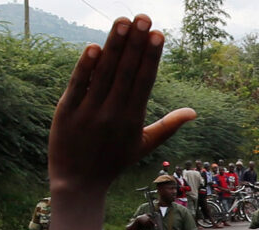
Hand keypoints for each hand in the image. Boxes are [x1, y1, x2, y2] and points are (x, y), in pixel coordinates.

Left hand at [48, 16, 194, 202]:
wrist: (78, 183)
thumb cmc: (113, 161)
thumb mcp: (143, 145)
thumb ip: (168, 126)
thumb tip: (193, 112)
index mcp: (132, 120)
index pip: (144, 82)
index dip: (150, 57)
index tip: (158, 34)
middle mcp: (112, 114)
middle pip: (125, 73)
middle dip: (135, 44)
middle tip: (143, 17)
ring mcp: (88, 112)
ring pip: (103, 74)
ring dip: (114, 46)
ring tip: (123, 21)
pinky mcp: (66, 112)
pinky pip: (77, 86)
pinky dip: (85, 67)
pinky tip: (94, 46)